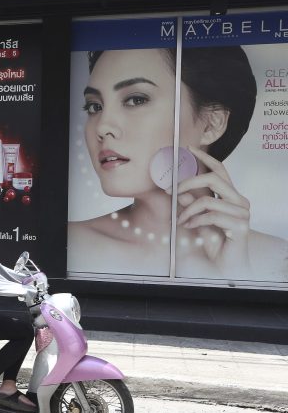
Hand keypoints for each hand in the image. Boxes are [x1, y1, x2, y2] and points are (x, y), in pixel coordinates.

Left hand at [176, 146, 250, 274]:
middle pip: (213, 179)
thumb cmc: (215, 241)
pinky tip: (188, 227)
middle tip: (170, 190)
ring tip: (180, 220)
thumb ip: (190, 204)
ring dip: (187, 210)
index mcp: (231, 196)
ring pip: (207, 200)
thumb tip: (177, 191)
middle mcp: (240, 201)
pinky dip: (194, 220)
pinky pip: (210, 216)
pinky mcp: (240, 225)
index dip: (205, 158)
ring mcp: (242, 213)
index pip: (220, 170)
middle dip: (187, 182)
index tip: (190, 149)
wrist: (226, 264)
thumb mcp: (197, 219)